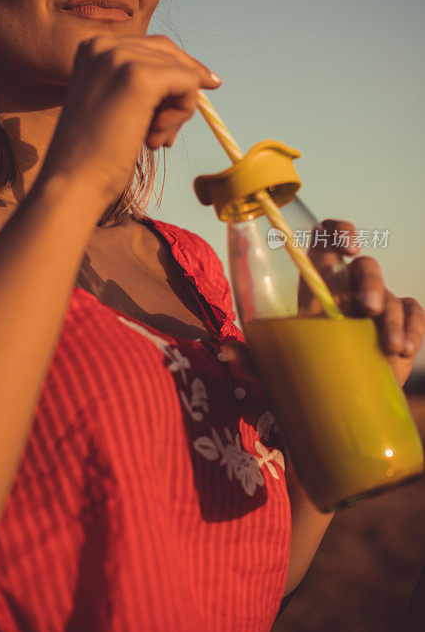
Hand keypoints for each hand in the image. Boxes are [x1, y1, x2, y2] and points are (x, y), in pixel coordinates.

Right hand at [38, 34, 221, 204]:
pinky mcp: (141, 77)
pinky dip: (183, 112)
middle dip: (178, 95)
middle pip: (171, 55)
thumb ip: (142, 84)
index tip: (175, 115)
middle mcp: (105, 45)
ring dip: (178, 111)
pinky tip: (156, 138)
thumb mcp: (115, 105)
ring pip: (183, 71)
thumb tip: (201, 77)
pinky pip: (189, 83)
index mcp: (93, 47)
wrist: (73, 182)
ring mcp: (121, 58)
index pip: (154, 48)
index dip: (173, 81)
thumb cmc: (94, 154)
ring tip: (154, 140)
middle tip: (165, 135)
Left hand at [222, 219, 424, 389]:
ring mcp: (376, 306)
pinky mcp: (398, 326)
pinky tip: (404, 350)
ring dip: (394, 317)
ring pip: (392, 294)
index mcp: (317, 285)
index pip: (328, 240)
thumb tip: (226, 350)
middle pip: (366, 266)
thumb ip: (249, 358)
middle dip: (370, 281)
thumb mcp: (270, 366)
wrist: (332, 400)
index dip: (339, 232)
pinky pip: (414, 313)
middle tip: (365, 308)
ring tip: (390, 346)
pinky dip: (413, 328)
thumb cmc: (300, 371)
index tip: (347, 246)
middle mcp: (348, 289)